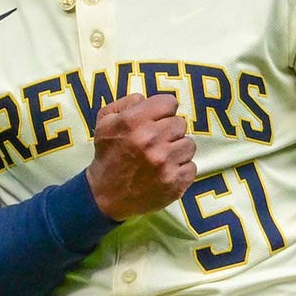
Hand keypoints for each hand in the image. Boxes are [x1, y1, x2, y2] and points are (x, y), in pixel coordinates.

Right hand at [86, 93, 196, 220]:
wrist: (104, 196)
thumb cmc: (108, 155)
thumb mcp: (105, 122)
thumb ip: (128, 103)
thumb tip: (148, 99)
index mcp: (134, 122)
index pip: (169, 103)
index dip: (163, 110)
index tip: (157, 120)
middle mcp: (151, 141)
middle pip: (181, 123)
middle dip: (169, 130)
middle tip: (157, 141)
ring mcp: (165, 163)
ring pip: (189, 145)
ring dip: (177, 150)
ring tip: (161, 157)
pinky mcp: (174, 183)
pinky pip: (191, 166)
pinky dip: (180, 169)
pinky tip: (165, 171)